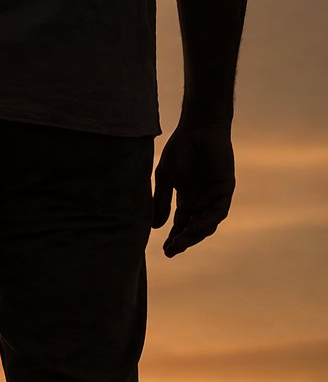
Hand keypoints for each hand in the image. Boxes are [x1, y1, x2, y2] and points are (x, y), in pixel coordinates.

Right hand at [152, 122, 234, 257]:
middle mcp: (201, 201)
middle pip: (193, 228)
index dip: (173, 238)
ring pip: (207, 224)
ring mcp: (214, 196)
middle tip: (171, 251)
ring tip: (181, 242)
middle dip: (183, 241)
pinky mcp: (225, 189)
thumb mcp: (165, 179)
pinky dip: (208, 221)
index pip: (180, 225)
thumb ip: (161, 202)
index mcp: (186, 199)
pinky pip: (219, 212)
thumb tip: (155, 228)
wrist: (198, 130)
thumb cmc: (180, 150)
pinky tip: (196, 228)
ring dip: (195, 235)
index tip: (164, 251)